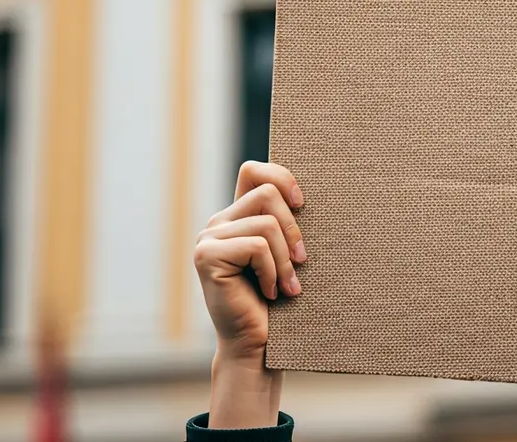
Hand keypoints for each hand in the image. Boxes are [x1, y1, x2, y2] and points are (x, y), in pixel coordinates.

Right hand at [194, 161, 305, 427]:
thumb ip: (286, 224)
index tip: (303, 203)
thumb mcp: (287, 254)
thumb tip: (309, 195)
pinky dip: (273, 271)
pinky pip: (257, 246)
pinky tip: (271, 293)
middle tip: (302, 260)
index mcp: (236, 218)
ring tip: (288, 285)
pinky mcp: (207, 256)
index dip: (281, 176)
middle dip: (294, 227)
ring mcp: (208, 239)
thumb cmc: (279, 301)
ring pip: (266, 223)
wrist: (259, 345)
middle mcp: (218, 223)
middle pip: (266, 193)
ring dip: (285, 259)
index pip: (253, 171)